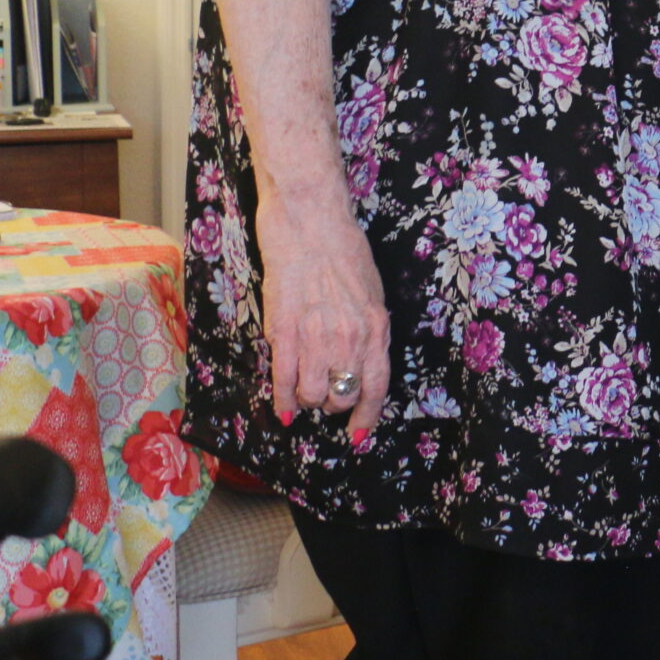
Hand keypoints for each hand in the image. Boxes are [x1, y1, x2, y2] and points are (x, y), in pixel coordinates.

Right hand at [254, 204, 391, 439]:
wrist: (310, 225)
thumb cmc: (343, 252)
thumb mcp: (371, 293)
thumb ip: (367, 328)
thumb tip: (360, 360)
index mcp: (376, 328)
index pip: (376, 386)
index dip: (367, 416)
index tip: (359, 434)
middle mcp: (350, 338)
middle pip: (343, 395)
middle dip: (335, 404)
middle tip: (326, 395)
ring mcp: (316, 337)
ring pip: (313, 394)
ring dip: (309, 400)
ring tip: (305, 389)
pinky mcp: (284, 332)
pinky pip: (284, 381)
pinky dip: (283, 401)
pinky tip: (284, 409)